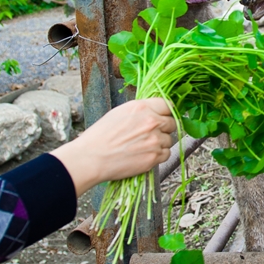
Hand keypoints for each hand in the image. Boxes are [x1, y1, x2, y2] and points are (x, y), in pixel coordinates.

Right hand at [51, 98, 176, 195]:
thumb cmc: (100, 136)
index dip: (166, 112)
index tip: (163, 116)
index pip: (168, 105)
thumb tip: (153, 113)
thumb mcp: (119, 113)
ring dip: (160, 143)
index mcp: (142, 108)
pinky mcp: (155, 157)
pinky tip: (145, 155)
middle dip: (164, 128)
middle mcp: (152, 122)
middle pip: (172, 123)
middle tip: (151, 134)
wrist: (91, 158)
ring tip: (143, 146)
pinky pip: (166, 154)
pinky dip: (158, 155)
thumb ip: (140, 111)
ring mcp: (155, 140)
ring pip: (169, 140)